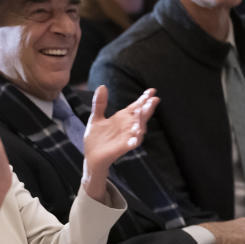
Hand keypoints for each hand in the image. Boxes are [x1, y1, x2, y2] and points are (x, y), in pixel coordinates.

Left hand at [81, 86, 158, 201]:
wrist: (91, 157)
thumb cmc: (96, 139)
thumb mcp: (96, 118)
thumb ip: (100, 103)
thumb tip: (102, 86)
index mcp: (122, 118)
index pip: (136, 107)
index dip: (143, 99)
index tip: (151, 90)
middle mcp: (127, 127)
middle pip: (140, 116)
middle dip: (147, 108)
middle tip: (153, 100)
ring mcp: (126, 137)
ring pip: (139, 129)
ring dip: (142, 121)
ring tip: (144, 112)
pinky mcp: (122, 148)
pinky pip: (131, 143)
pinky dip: (135, 140)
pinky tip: (137, 135)